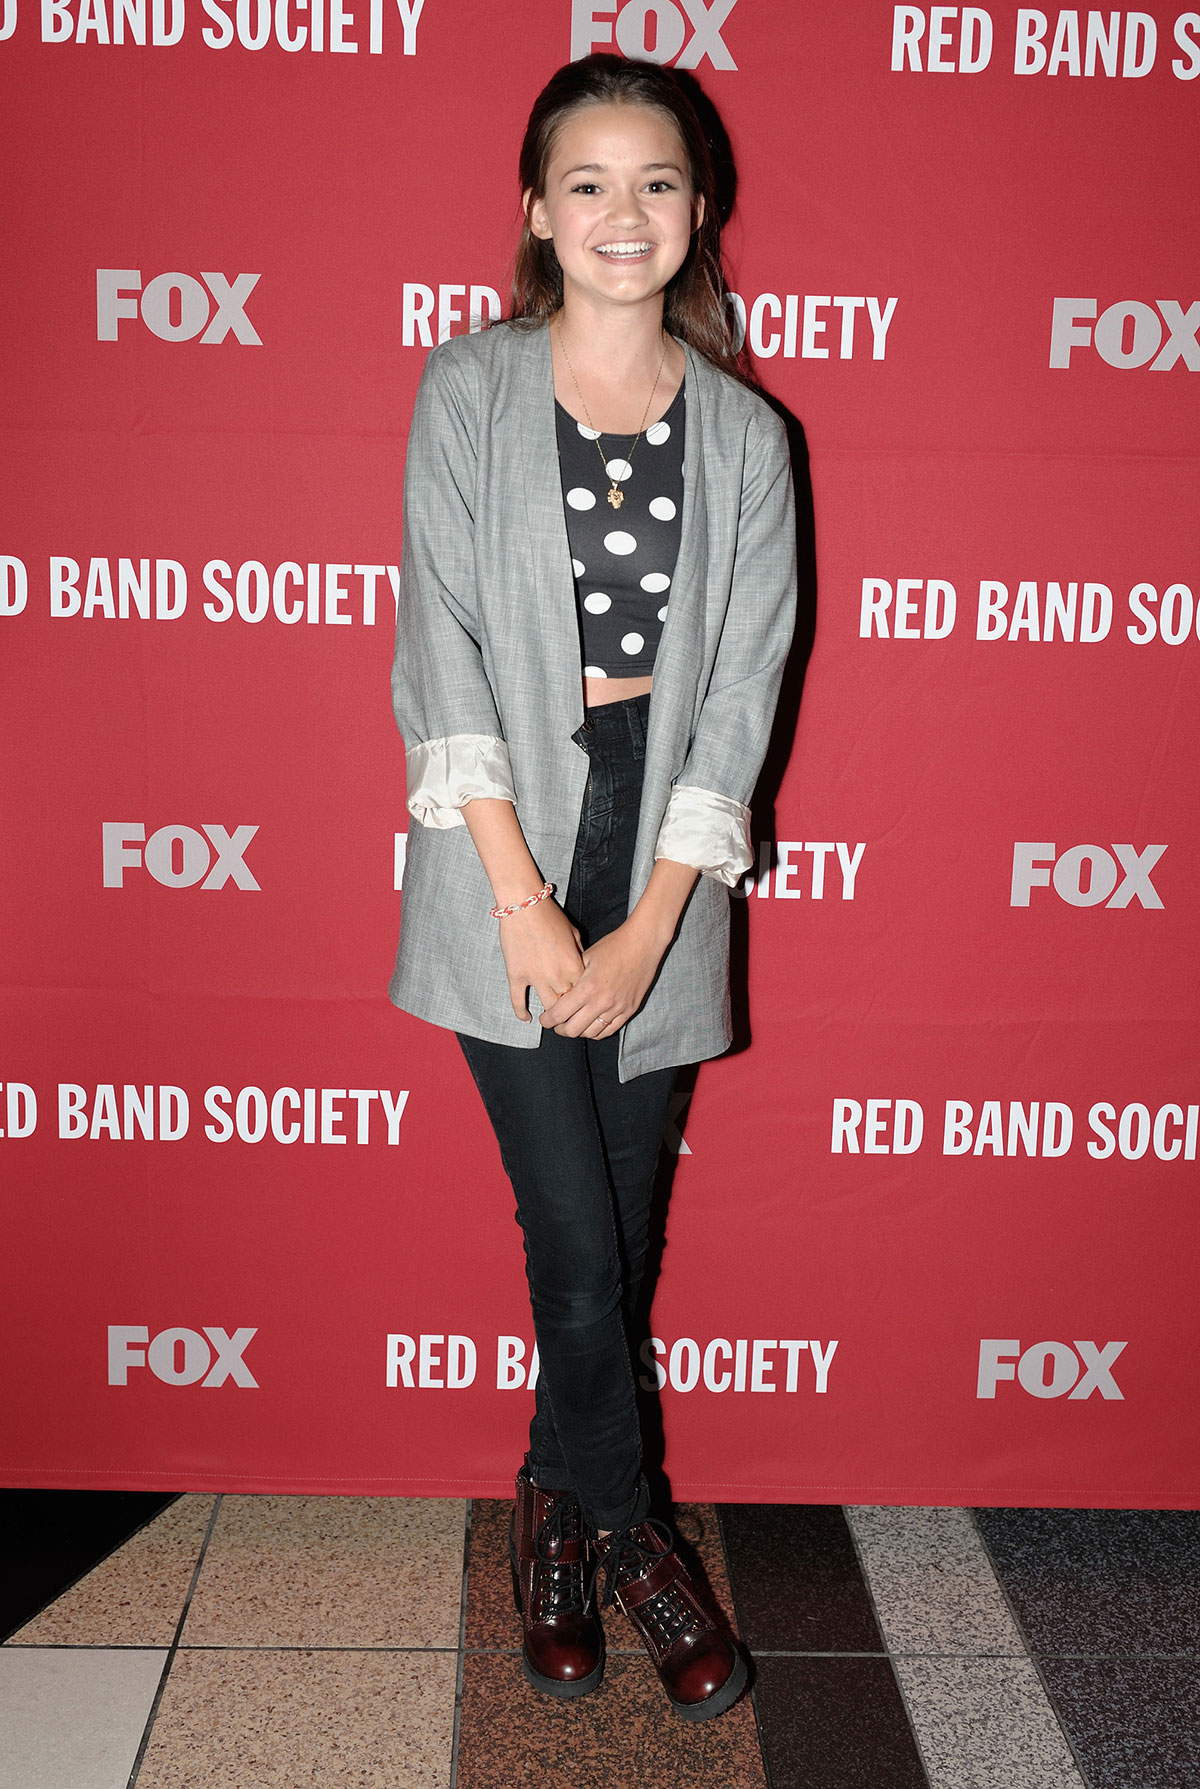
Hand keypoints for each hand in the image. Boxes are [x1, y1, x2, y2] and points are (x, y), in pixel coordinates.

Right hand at [498, 897, 585, 1022]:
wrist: (523, 905)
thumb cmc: (550, 915)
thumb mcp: (573, 933)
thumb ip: (579, 953)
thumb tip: (580, 967)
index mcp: (574, 966)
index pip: (584, 992)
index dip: (584, 999)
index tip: (584, 1004)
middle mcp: (557, 976)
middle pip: (568, 1005)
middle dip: (570, 1012)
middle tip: (570, 1016)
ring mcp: (535, 978)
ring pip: (547, 1008)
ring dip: (550, 1016)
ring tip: (551, 1019)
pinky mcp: (517, 975)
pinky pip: (518, 1000)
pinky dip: (521, 1012)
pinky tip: (526, 1018)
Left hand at [538, 918, 665, 1038]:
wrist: (643, 943)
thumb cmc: (615, 946)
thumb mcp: (586, 957)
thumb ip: (573, 978)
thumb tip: (560, 992)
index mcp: (588, 988)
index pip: (560, 1014)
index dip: (548, 1020)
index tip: (545, 1019)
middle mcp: (602, 1002)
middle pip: (573, 1030)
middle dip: (560, 1029)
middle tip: (556, 1024)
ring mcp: (617, 1008)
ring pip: (591, 1034)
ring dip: (579, 1032)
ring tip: (573, 1025)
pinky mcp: (629, 1010)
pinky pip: (609, 1030)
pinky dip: (597, 1031)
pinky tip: (591, 1025)